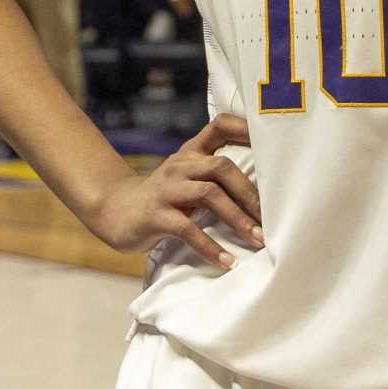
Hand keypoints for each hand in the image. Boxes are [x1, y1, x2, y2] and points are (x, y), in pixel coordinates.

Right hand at [81, 114, 259, 268]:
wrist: (115, 211)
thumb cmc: (164, 198)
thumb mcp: (187, 177)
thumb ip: (215, 175)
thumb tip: (266, 191)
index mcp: (191, 152)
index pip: (219, 126)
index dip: (246, 129)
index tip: (273, 142)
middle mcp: (180, 165)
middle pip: (222, 166)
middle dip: (250, 193)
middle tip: (272, 219)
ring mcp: (166, 189)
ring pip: (208, 194)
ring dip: (237, 218)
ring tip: (258, 240)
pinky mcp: (155, 215)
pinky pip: (187, 229)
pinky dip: (210, 247)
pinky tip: (226, 262)